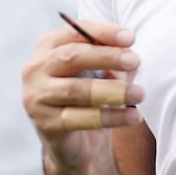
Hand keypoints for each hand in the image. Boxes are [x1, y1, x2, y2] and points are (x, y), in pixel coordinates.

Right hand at [21, 19, 141, 174]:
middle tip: (134, 60)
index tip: (130, 37)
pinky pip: (81, 118)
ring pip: (76, 90)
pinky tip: (133, 116)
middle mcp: (36, 69)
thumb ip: (113, 58)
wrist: (76, 142)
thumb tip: (129, 51)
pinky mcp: (46, 124)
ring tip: (139, 93)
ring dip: (112, 90)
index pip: (74, 32)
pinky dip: (111, 117)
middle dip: (106, 57)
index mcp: (48, 47)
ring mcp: (37, 97)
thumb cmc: (89, 96)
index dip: (102, 32)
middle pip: (71, 56)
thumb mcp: (101, 71)